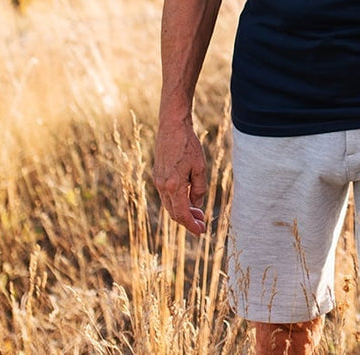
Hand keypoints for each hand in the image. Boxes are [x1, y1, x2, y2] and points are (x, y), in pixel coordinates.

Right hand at [152, 119, 208, 234]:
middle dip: (188, 221)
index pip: (182, 213)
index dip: (191, 225)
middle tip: (201, 224)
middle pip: (174, 212)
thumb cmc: (188, 145)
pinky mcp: (158, 176)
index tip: (201, 232)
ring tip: (198, 213)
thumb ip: (199, 189)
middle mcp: (162, 186)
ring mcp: (158, 181)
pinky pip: (167, 196)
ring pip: (169, 205)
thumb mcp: (199, 168)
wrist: (172, 127)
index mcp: (174, 185)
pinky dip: (177, 202)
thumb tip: (196, 205)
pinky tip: (188, 200)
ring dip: (182, 212)